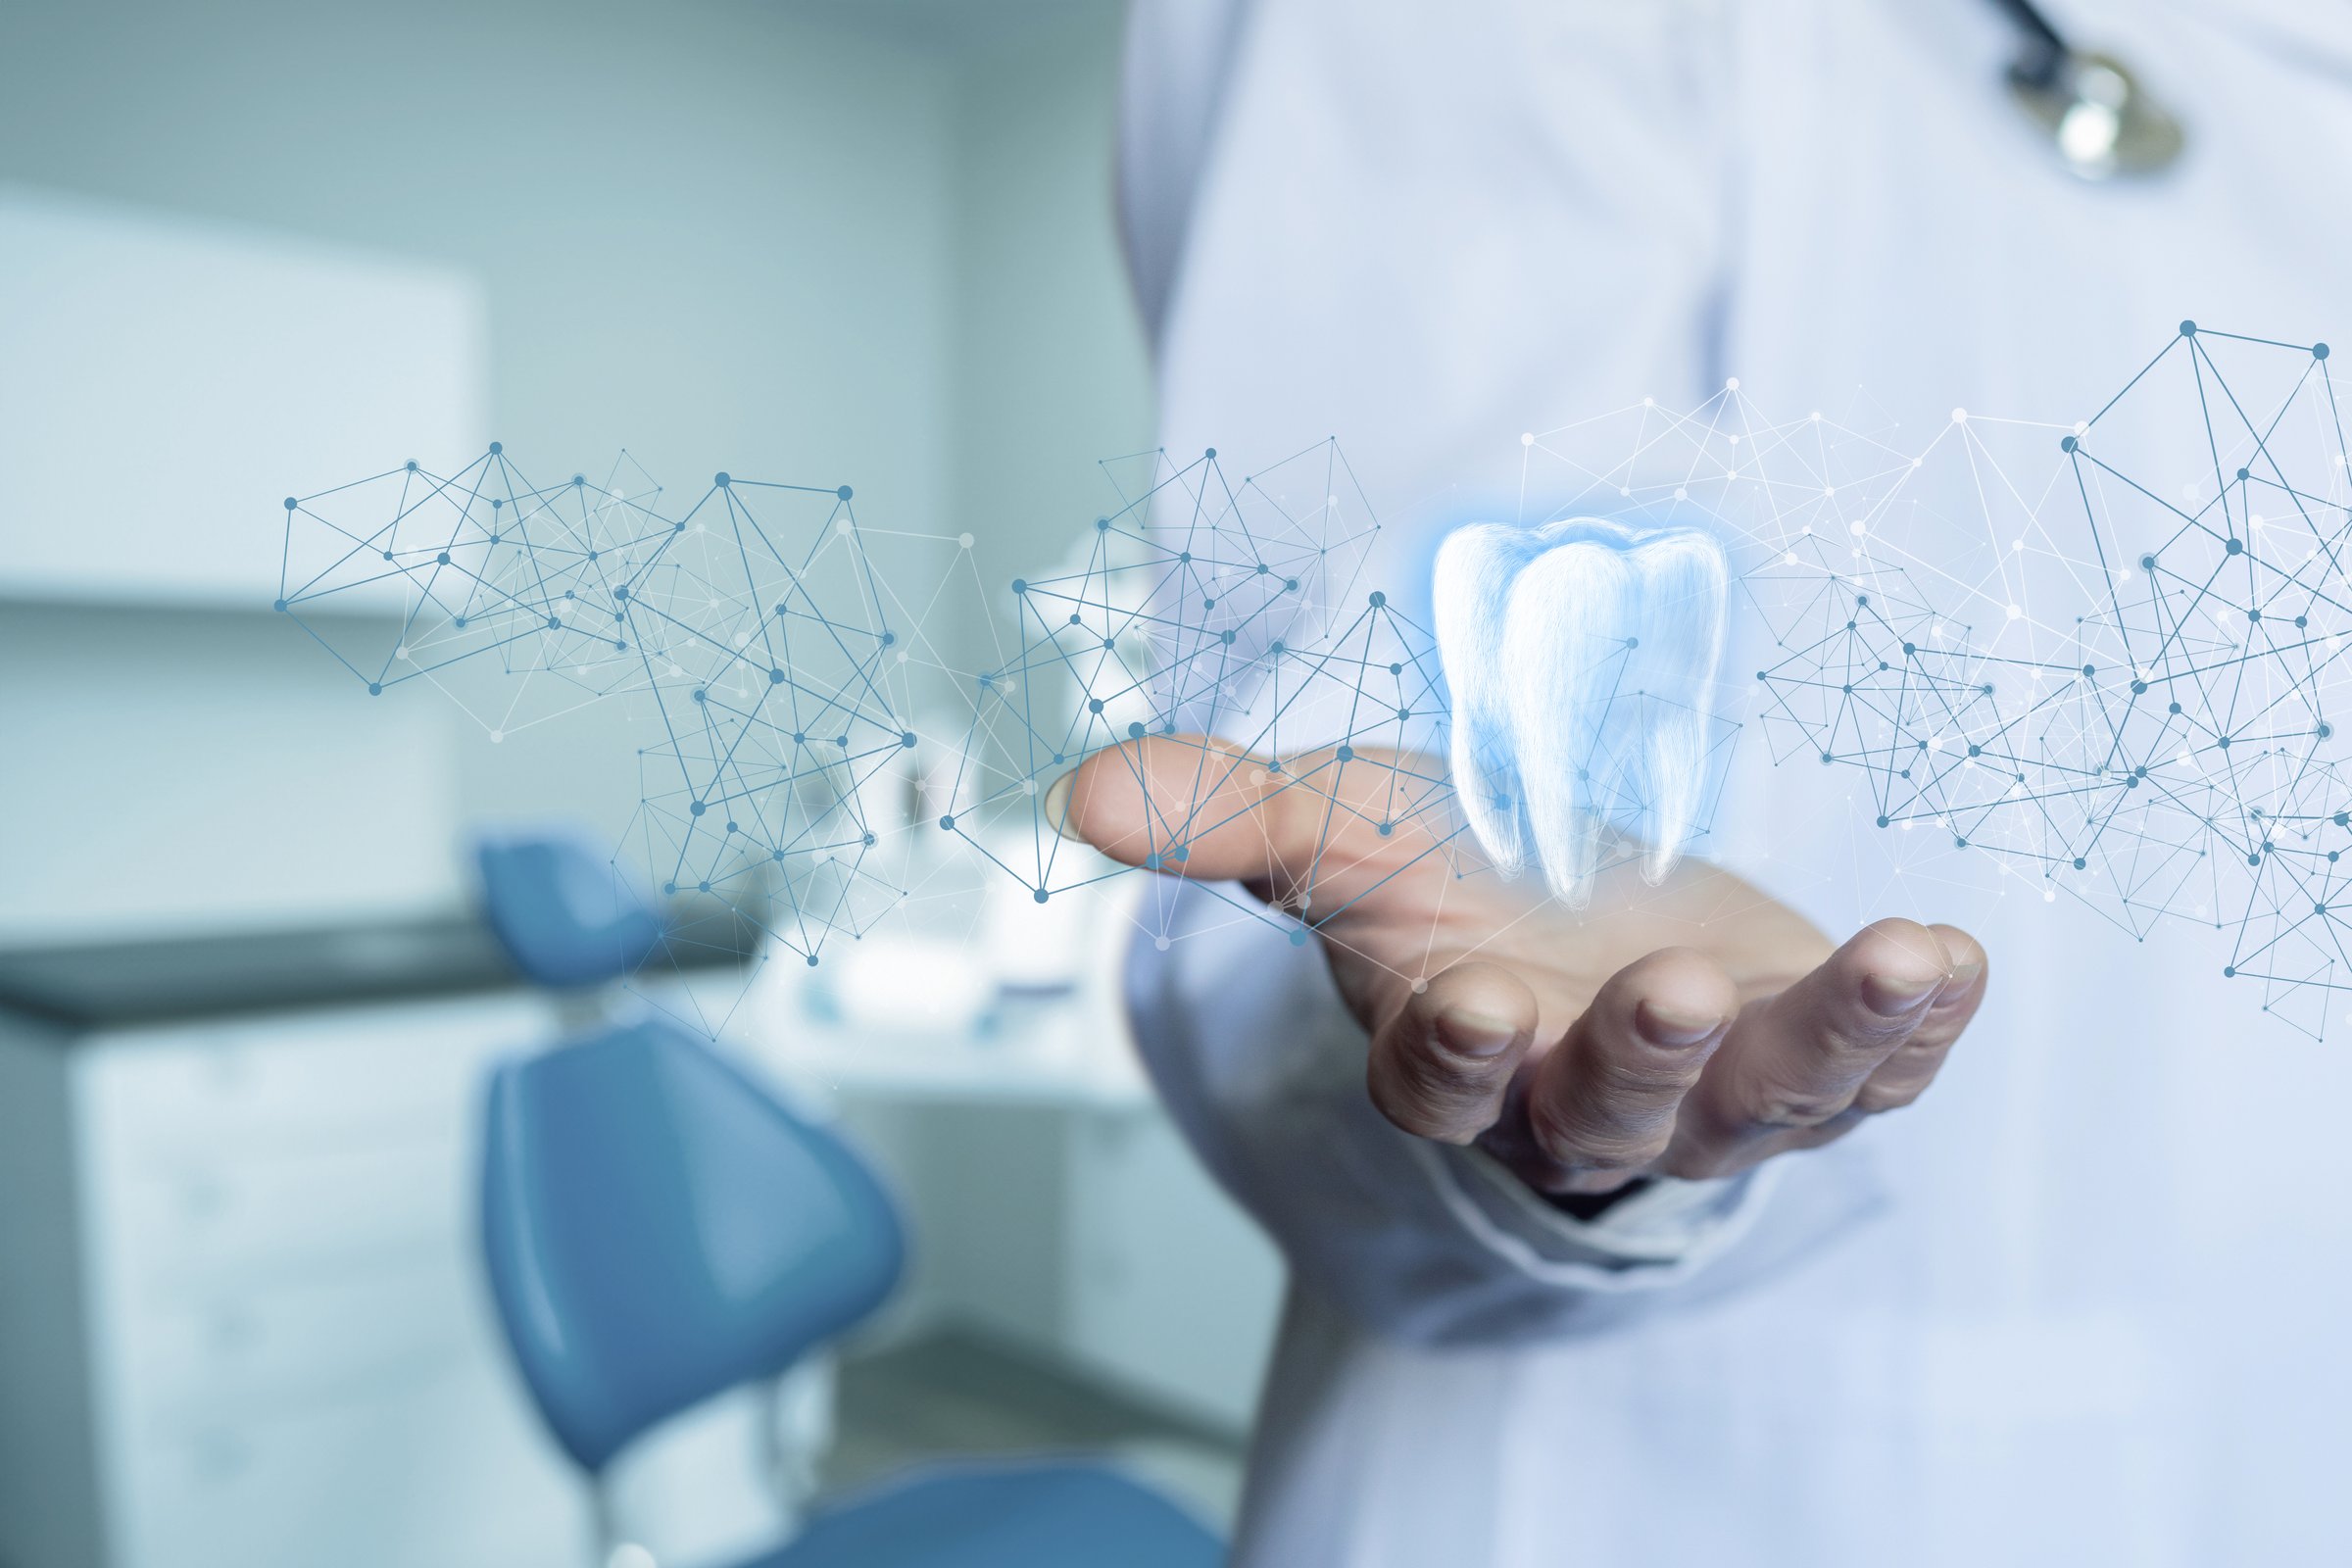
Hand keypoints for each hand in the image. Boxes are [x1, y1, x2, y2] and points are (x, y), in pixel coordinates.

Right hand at [1053, 735, 1986, 1195]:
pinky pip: (1868, 1075)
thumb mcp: (1335, 824)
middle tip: (1668, 987)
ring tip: (1895, 959)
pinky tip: (1953, 958)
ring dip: (1826, 1042)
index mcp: (1447, 1049)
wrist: (1564, 892)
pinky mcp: (1802, 1061)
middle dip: (1640, 1052)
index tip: (1472, 992)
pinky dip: (1917, 1028)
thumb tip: (1080, 795)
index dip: (1456, 1050)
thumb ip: (1223, 814)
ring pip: (1758, 1106)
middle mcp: (1573, 1098)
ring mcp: (1700, 1092)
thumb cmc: (1441, 866)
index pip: (1440, 1083)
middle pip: (1606, 1109)